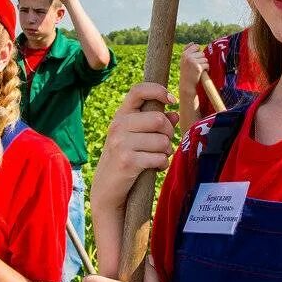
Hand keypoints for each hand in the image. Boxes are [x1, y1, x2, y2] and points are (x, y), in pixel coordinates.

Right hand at [89, 82, 176, 210]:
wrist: (106, 190)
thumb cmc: (125, 160)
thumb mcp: (135, 138)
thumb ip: (154, 124)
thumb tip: (175, 114)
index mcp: (120, 116)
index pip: (138, 91)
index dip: (159, 91)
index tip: (172, 101)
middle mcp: (118, 126)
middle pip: (158, 119)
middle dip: (169, 133)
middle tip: (164, 143)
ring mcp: (121, 143)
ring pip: (162, 141)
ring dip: (166, 152)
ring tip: (157, 158)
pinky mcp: (127, 161)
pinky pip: (159, 158)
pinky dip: (162, 164)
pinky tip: (155, 168)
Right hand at [178, 43, 209, 97]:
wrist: (187, 84)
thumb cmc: (187, 71)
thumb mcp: (184, 60)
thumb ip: (187, 50)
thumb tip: (193, 42)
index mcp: (184, 54)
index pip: (196, 46)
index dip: (197, 52)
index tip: (194, 59)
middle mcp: (188, 57)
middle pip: (202, 53)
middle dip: (201, 59)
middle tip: (195, 67)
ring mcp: (193, 62)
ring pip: (205, 59)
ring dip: (204, 64)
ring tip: (198, 70)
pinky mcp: (198, 67)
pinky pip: (207, 65)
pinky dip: (206, 69)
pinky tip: (201, 73)